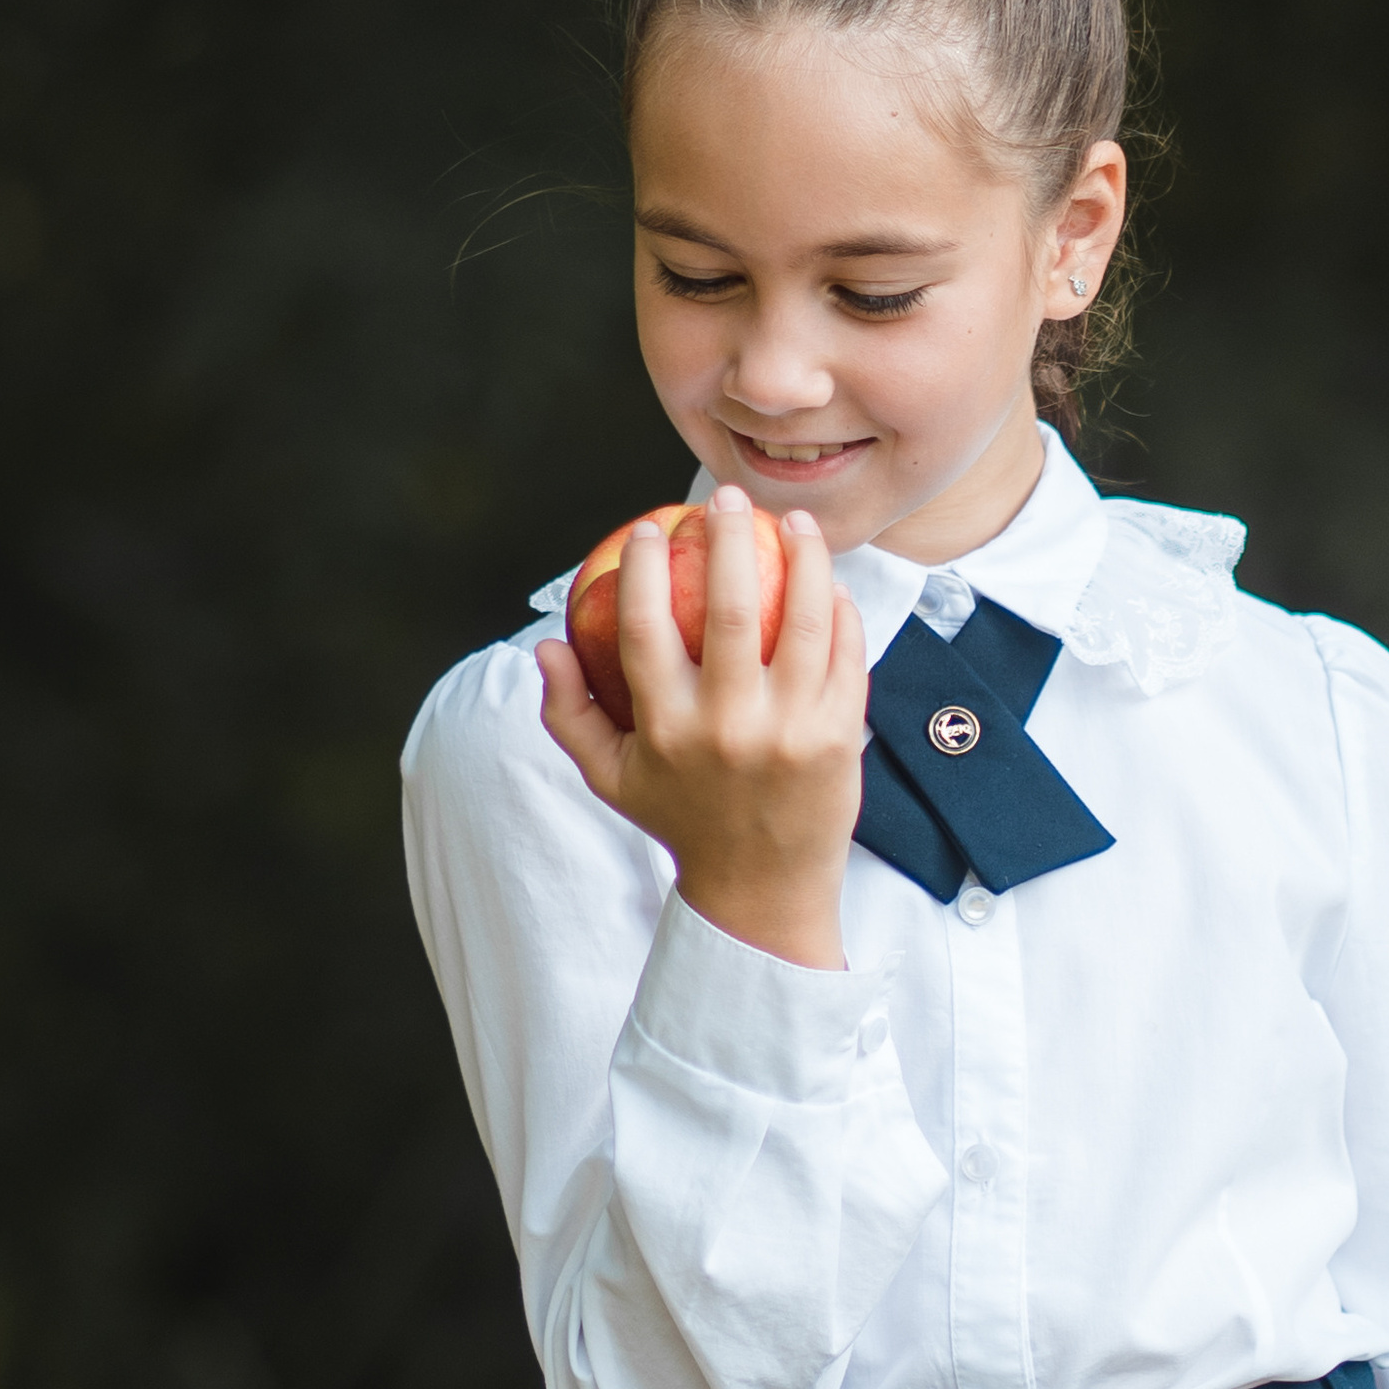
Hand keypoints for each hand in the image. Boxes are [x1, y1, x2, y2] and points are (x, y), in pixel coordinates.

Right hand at [538, 488, 866, 970]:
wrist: (763, 888)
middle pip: (731, 609)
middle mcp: (728, 727)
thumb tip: (545, 646)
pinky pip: (843, 654)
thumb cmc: (682, 820)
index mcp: (667, 731)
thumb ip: (569, 714)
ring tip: (796, 521)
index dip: (642, 569)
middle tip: (727, 500)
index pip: (645, 630)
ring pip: (803, 620)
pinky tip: (829, 580)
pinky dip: (838, 609)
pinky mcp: (838, 736)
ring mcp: (790, 730)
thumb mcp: (612, 778)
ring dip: (804, 558)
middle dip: (728, 538)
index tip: (649, 526)